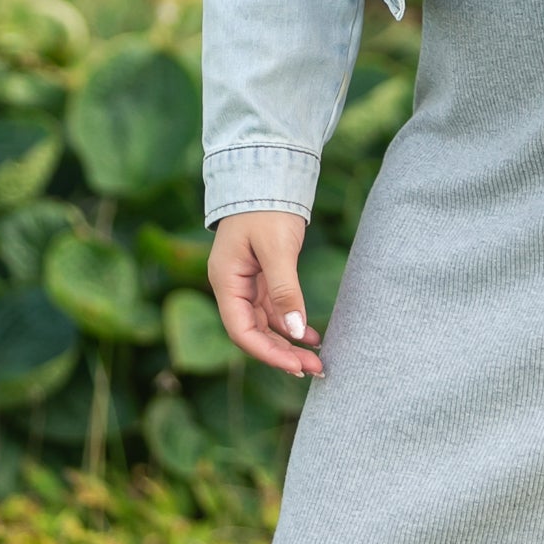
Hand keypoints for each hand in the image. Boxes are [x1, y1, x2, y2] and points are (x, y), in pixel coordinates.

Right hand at [207, 210, 324, 377]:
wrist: (268, 174)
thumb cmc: (267, 208)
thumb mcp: (277, 248)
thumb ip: (285, 290)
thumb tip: (297, 332)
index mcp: (225, 280)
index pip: (241, 330)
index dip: (267, 352)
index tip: (295, 365)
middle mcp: (232, 285)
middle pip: (254, 332)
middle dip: (283, 353)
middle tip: (315, 369)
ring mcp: (247, 281)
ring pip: (266, 323)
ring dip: (290, 341)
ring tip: (317, 360)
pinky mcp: (262, 275)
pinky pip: (275, 308)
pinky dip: (293, 323)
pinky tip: (312, 336)